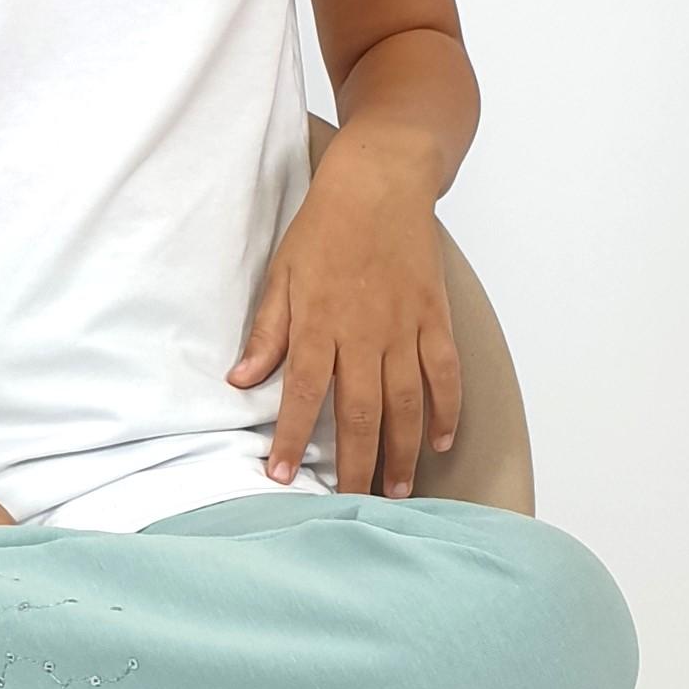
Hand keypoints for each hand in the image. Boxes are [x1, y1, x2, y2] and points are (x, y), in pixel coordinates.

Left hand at [227, 129, 463, 494]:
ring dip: (401, 452)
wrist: (382, 180)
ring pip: (407, 403)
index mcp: (320, 323)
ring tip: (395, 492)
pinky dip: (447, 410)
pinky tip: (440, 441)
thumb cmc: (325, 226)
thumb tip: (240, 380)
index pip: (303, 395)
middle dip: (355, 466)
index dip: (293, 440)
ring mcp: (406, 326)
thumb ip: (266, 331)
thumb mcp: (282, 273)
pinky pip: (445, 373)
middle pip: (361, 413)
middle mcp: (365, 332)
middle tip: (351, 508)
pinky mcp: (437, 317)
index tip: (283, 479)